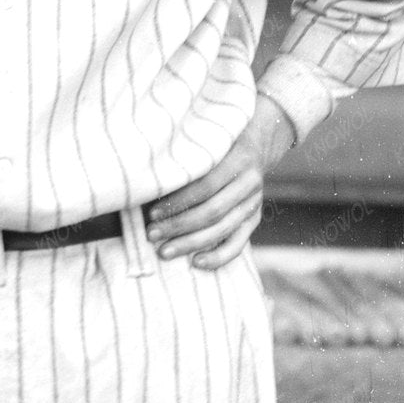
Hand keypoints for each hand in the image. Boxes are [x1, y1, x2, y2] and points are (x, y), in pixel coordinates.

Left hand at [146, 98, 295, 269]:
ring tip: (164, 251)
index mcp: (237, 158)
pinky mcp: (253, 218)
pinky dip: (219, 256)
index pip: (205, 186)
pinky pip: (238, 243)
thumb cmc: (217, 142)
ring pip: (223, 229)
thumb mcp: (206, 139)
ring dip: (191, 243)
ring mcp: (254, 203)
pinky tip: (196, 263)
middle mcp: (250, 183)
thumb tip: (146, 179)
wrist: (257, 142)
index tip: (152, 213)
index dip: (178, 202)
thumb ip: (186, 155)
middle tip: (151, 234)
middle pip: (212, 211)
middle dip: (179, 226)